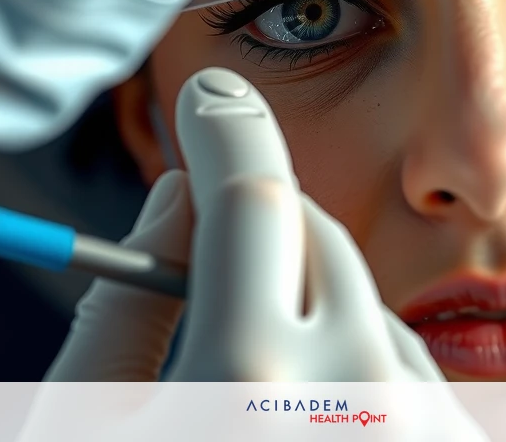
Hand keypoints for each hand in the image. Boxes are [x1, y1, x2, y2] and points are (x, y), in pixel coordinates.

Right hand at [32, 67, 489, 438]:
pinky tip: (313, 425)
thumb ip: (127, 301)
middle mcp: (352, 395)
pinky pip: (403, 362)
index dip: (221, 127)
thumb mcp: (90, 426)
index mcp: (244, 380)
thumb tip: (178, 192)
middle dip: (249, 220)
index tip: (207, 97)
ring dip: (303, 295)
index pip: (248, 194)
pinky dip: (353, 359)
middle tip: (199, 262)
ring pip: (360, 293)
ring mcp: (416, 428)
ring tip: (256, 388)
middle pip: (306, 232)